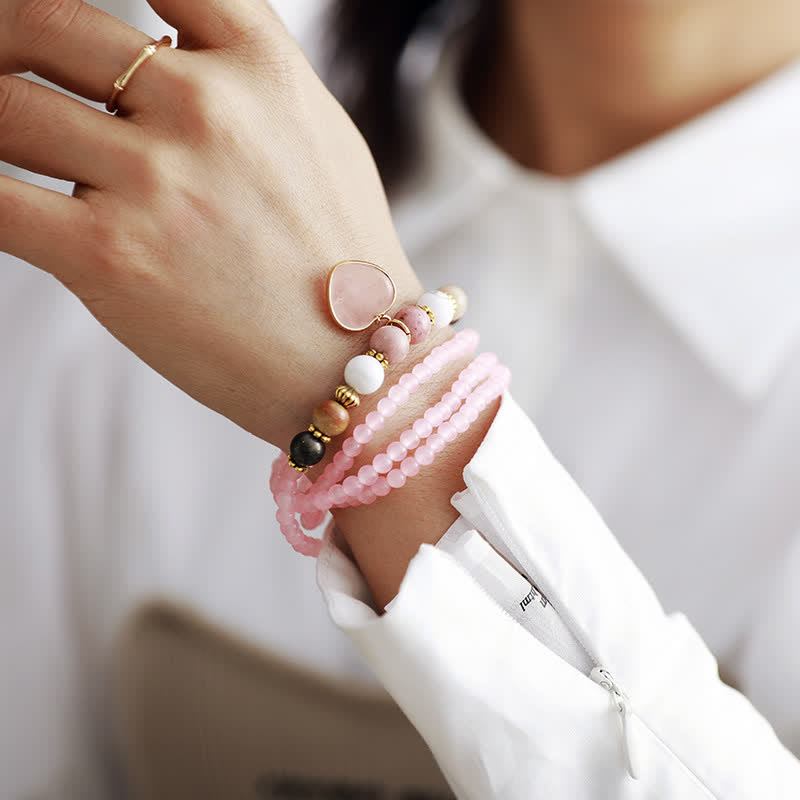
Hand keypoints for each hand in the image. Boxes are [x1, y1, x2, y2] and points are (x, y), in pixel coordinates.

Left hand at [0, 0, 421, 446]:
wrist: (357, 363)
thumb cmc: (342, 260)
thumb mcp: (323, 140)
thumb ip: (250, 80)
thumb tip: (164, 52)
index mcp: (263, 68)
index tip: (67, 29)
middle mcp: (207, 107)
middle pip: (46, 22)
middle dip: (5, 38)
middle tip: (2, 66)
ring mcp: (156, 180)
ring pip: (4, 108)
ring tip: (8, 143)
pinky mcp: (109, 256)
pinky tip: (1, 199)